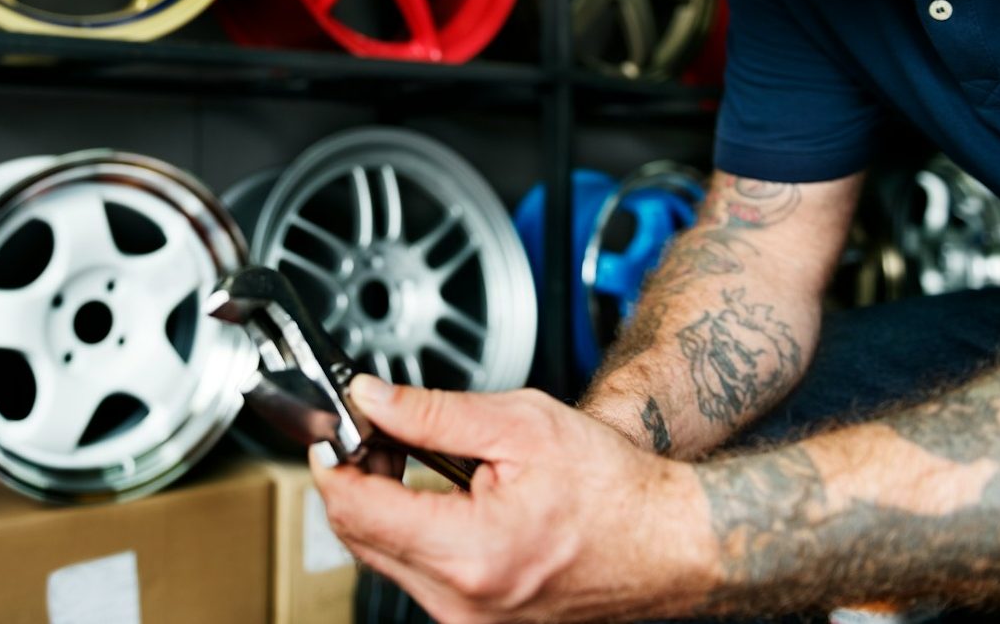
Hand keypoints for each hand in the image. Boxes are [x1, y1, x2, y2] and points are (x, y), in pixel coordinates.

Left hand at [311, 375, 717, 623]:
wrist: (668, 542)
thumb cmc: (613, 488)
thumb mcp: (520, 425)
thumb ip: (432, 412)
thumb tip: (370, 398)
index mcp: (470, 552)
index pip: (355, 509)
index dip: (331, 460)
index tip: (333, 428)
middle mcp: (462, 604)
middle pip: (358, 537)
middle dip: (352, 477)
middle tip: (372, 429)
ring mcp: (468, 622)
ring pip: (383, 557)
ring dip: (378, 504)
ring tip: (405, 455)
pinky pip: (416, 574)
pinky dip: (409, 530)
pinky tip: (431, 493)